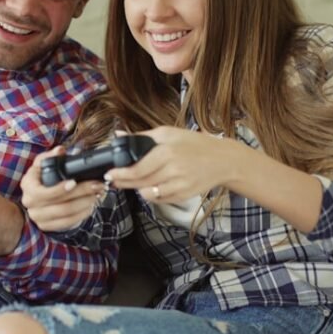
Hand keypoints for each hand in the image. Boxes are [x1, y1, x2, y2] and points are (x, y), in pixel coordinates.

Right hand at [20, 147, 104, 231]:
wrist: (36, 198)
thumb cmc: (41, 178)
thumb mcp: (42, 165)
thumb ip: (50, 156)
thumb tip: (60, 151)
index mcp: (28, 186)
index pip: (42, 192)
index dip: (59, 189)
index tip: (74, 182)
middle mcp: (29, 203)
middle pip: (60, 204)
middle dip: (82, 193)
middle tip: (97, 185)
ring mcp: (38, 217)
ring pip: (67, 214)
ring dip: (85, 204)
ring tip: (97, 194)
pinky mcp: (47, 226)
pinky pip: (68, 222)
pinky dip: (82, 214)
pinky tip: (91, 205)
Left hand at [104, 126, 244, 202]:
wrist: (222, 160)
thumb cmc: (194, 144)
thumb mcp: (168, 133)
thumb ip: (142, 136)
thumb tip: (118, 136)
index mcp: (167, 152)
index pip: (138, 169)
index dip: (121, 174)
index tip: (110, 174)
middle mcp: (173, 170)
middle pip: (140, 183)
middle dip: (124, 183)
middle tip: (114, 181)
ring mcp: (180, 185)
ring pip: (149, 193)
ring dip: (137, 189)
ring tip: (132, 183)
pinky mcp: (184, 195)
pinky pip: (160, 200)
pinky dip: (151, 195)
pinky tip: (149, 187)